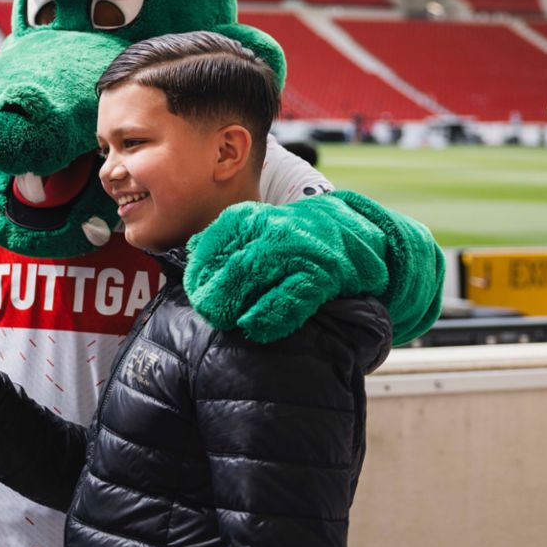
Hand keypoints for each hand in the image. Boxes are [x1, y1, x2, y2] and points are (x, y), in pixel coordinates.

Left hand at [185, 195, 387, 342]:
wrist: (356, 234)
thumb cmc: (295, 239)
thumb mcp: (256, 229)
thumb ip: (223, 242)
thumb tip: (190, 252)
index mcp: (247, 219)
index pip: (208, 248)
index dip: (196, 278)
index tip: (194, 296)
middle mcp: (270, 229)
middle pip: (229, 267)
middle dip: (213, 298)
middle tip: (211, 315)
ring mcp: (298, 250)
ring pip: (254, 278)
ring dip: (235, 306)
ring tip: (229, 322)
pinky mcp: (322, 273)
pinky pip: (289, 298)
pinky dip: (269, 316)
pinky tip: (255, 328)